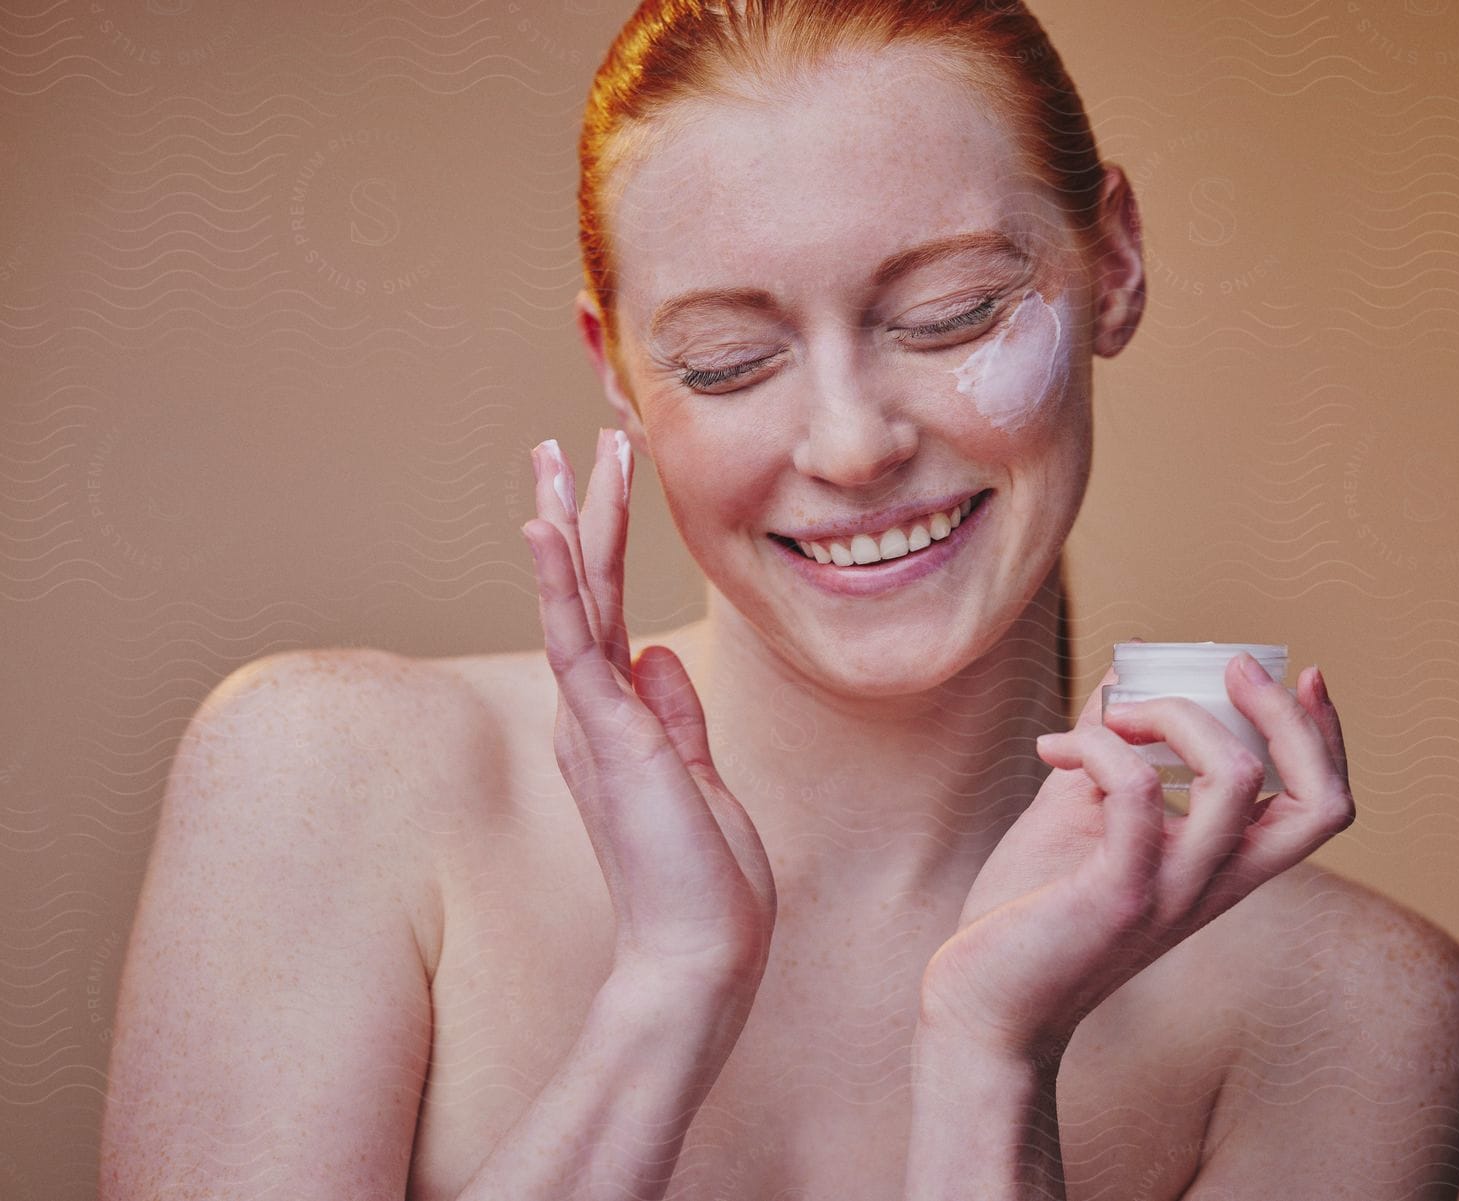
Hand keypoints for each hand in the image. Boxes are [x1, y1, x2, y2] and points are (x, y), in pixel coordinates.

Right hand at [521, 430, 775, 991]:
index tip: (610, 484)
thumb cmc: (704, 882)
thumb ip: (675, 716)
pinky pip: (574, 641)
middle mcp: (592, 713)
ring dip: (569, 522)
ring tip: (559, 454)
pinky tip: (547, 525)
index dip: (605, 546)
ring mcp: (593, 720)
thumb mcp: (698, 779)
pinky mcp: (604, 732)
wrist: (701, 954)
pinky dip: (559, 580)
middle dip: (580, 512)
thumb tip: (658, 656)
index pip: (606, 614)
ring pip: (575, 599)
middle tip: (571, 442)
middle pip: (582, 591)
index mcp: (615, 723)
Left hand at [918, 653, 1352, 1062]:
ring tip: (1115, 713)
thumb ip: (1111, 748)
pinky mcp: (1119, 895)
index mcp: (1222, 866)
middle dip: (1288, 715)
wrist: (983, 1003)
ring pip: (1234, 776)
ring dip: (1176, 712)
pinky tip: (1054, 750)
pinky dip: (1101, 746)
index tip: (1304, 673)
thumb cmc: (1032, 910)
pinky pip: (1139, 791)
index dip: (1328, 736)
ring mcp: (1173, 891)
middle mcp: (1215, 882)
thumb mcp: (1082, 812)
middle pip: (1320, 800)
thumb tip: (1123, 672)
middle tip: (1234, 668)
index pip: (1322, 806)